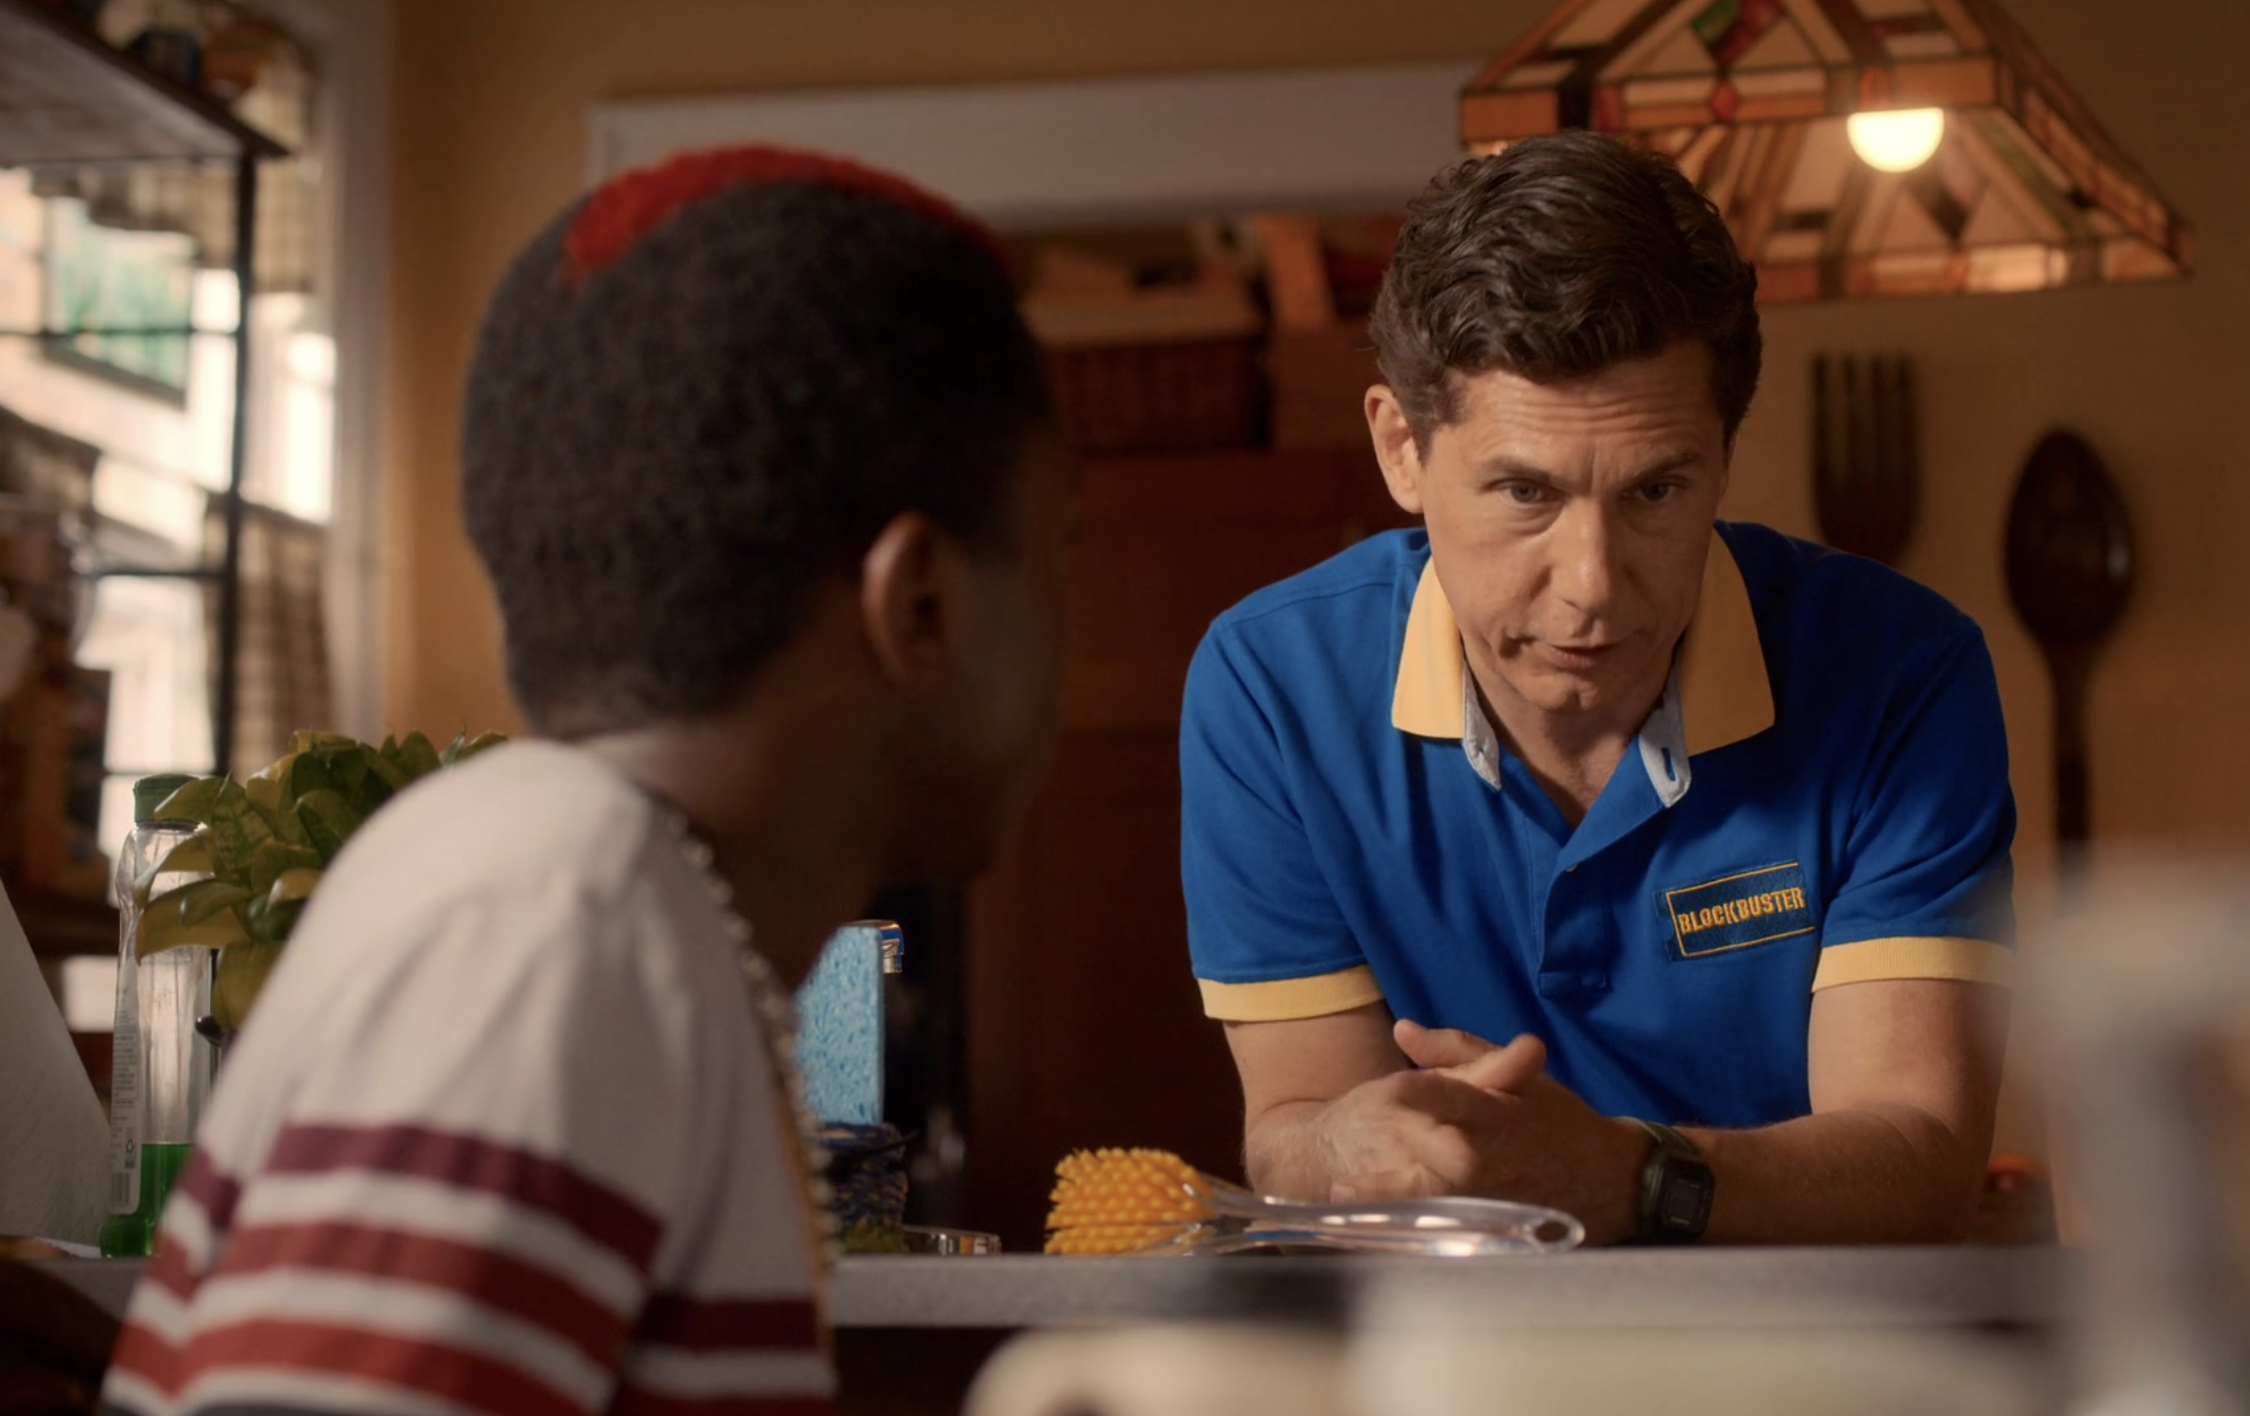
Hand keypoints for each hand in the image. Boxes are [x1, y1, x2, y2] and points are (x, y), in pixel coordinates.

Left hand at [1318, 1019, 1645, 1242]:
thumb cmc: (1558, 1121)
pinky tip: (1381, 1235)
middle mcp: (1493, 1156)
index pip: (1443, 1096)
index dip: (1407, 1097)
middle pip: (1436, 1164)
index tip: (1377, 1098)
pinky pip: (1449, 1233)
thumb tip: (1401, 1029)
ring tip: (1348, 1204)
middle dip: (1389, 1173)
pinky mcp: (1500, 1228)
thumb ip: (1455, 1050)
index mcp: (1494, 1111)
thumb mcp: (1518, 1075)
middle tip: (1341, 1183)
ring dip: (1392, 1209)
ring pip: (1438, 1205)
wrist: (1612, 1179)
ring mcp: (1496, 1198)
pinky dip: (1415, 1232)